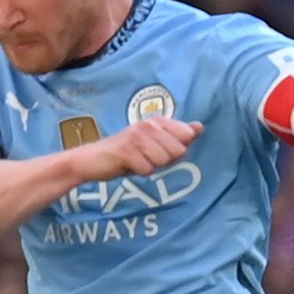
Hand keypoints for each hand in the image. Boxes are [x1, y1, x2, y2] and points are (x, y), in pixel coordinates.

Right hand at [80, 116, 198, 179]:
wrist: (93, 160)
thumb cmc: (127, 153)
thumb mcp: (155, 143)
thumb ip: (178, 135)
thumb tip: (200, 127)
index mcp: (157, 120)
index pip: (187, 136)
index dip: (176, 150)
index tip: (159, 149)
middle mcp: (148, 124)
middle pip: (178, 151)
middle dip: (165, 161)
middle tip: (146, 157)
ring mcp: (137, 136)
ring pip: (163, 161)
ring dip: (151, 167)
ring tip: (137, 161)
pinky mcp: (127, 150)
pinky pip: (148, 169)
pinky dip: (140, 172)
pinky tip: (129, 165)